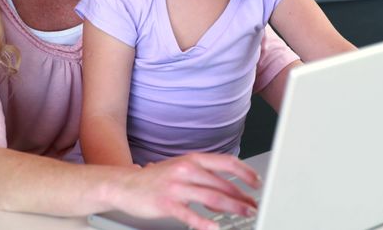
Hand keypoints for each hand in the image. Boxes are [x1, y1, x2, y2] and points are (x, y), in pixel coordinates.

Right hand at [111, 153, 260, 229]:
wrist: (125, 184)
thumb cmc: (156, 179)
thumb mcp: (182, 168)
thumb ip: (204, 176)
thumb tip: (227, 190)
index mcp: (193, 159)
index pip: (227, 162)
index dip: (245, 172)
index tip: (257, 183)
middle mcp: (186, 170)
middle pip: (223, 184)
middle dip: (242, 196)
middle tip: (253, 206)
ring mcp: (176, 187)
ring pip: (212, 197)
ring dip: (232, 207)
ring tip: (244, 213)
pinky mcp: (166, 203)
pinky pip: (189, 214)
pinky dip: (203, 222)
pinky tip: (215, 227)